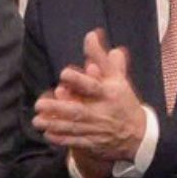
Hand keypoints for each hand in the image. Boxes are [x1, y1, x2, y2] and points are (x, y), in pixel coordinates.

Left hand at [33, 29, 144, 177]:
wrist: (138, 135)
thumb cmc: (123, 101)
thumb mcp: (116, 78)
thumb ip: (101, 58)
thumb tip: (91, 34)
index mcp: (109, 94)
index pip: (93, 86)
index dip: (79, 80)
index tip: (63, 74)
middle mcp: (102, 112)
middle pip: (78, 111)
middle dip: (58, 108)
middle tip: (39, 104)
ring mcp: (97, 130)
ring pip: (73, 128)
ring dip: (54, 124)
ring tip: (37, 121)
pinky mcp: (94, 143)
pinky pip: (76, 142)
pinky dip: (61, 139)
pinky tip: (48, 135)